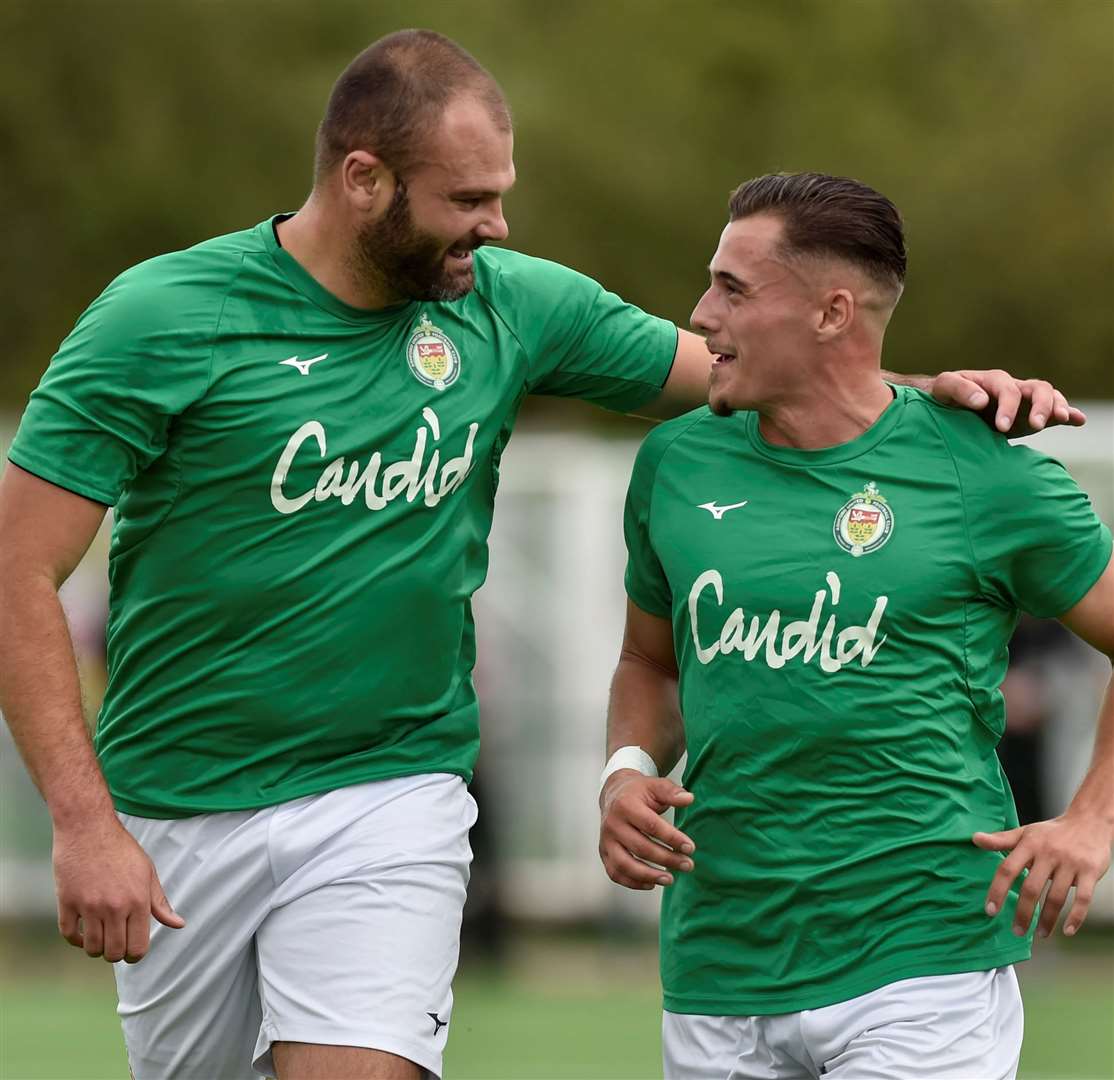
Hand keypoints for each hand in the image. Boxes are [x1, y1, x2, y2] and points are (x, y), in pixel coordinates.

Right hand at [53, 816, 184, 962]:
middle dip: (116, 954)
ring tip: (100, 936)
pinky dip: (75, 940)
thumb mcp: (148, 872)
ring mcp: (89, 906)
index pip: (138, 947)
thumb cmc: (121, 849)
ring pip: (91, 948)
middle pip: (114, 953)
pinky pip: (69, 935)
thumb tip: (178, 924)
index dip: (135, 955)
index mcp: (138, 901)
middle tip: (116, 944)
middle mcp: (115, 906)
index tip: (132, 951)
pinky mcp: (66, 902)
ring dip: (96, 948)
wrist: (88, 828)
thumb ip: (161, 903)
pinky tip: (82, 932)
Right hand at [599, 771, 694, 890]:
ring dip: (649, 875)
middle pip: (641, 847)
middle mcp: (612, 824)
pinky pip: (615, 873)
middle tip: (688, 865)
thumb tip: (689, 799)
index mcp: (626, 805)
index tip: (690, 848)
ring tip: (670, 879)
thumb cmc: (639, 792)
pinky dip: (633, 882)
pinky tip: (651, 883)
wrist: (614, 793)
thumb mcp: (655, 786)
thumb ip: (672, 792)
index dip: (672, 838)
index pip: (651, 826)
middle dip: (667, 859)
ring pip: (625, 864)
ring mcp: (606, 840)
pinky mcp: (604, 852)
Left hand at [929, 370, 1085, 436]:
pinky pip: (1053, 411)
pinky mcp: (1028, 415)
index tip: (1001, 426)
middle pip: (1038, 388)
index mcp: (993, 380)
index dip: (1008, 406)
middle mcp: (1013, 388)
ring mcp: (1024, 401)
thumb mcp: (944, 388)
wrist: (947, 408)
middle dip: (1040, 406)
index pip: (1008, 389)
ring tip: (1062, 419)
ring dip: (1058, 407)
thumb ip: (959, 389)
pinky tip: (1078, 421)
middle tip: (1035, 426)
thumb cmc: (943, 396)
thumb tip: (982, 400)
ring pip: (1049, 396)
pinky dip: (1068, 414)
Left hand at [973, 813, 1112, 938]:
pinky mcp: (1090, 872)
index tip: (990, 911)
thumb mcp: (1025, 833)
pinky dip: (1076, 917)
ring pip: (1056, 897)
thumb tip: (974, 839)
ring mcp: (1070, 863)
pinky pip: (1083, 899)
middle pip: (1031, 888)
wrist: (1089, 821)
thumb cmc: (1052, 832)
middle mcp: (1048, 854)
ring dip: (1047, 920)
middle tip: (1016, 931)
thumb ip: (1000, 840)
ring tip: (1040, 934)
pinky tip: (1067, 931)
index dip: (997, 891)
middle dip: (1023, 913)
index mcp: (1029, 845)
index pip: (1007, 869)